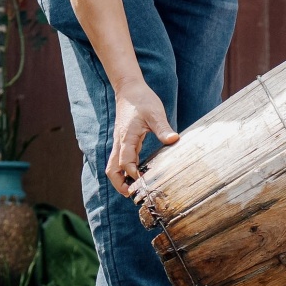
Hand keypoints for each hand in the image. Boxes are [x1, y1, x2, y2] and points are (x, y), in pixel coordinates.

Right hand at [104, 81, 178, 196]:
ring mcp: (120, 143)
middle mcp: (120, 143)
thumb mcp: (155, 113)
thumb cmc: (142, 100)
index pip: (125, 162)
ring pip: (113, 167)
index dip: (133, 175)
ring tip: (134, 189)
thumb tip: (174, 140)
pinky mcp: (123, 142)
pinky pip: (119, 161)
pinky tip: (137, 174)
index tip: (145, 182)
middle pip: (112, 169)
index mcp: (127, 137)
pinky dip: (124, 171)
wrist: (129, 90)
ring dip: (120, 179)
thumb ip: (163, 128)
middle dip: (119, 184)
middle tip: (133, 194)